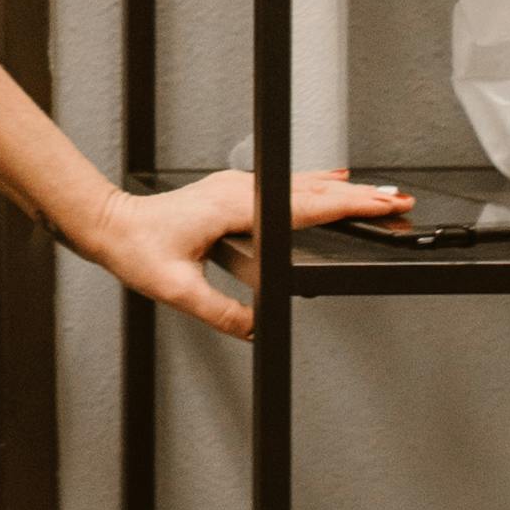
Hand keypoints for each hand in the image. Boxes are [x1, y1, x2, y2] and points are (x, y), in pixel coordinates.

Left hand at [89, 169, 411, 338]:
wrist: (111, 224)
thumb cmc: (137, 250)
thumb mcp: (177, 289)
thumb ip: (219, 311)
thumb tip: (255, 329)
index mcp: (233, 208)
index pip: (303, 206)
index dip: (345, 206)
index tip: (379, 205)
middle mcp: (239, 190)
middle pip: (311, 190)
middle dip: (358, 195)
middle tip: (398, 199)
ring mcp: (236, 187)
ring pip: (301, 184)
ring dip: (342, 188)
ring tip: (378, 193)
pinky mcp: (233, 191)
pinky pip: (285, 184)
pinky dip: (316, 184)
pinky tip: (331, 180)